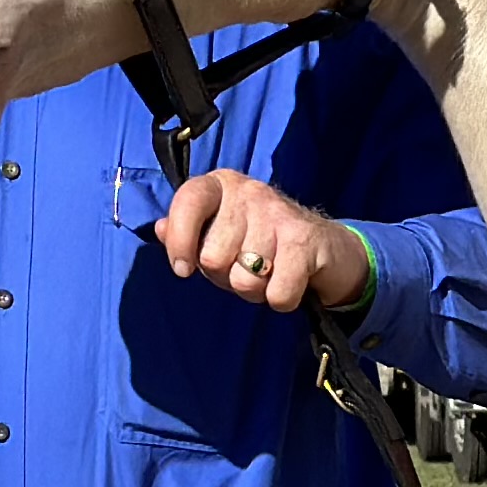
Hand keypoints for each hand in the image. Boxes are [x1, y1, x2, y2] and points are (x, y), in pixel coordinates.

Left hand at [159, 169, 373, 312]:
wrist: (326, 248)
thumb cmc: (262, 243)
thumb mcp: (219, 234)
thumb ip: (186, 231)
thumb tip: (159, 229)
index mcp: (222, 186)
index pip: (188, 202)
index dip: (179, 242)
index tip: (183, 269)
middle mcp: (250, 192)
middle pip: (213, 257)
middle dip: (226, 277)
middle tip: (245, 268)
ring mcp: (279, 214)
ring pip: (245, 280)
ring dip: (255, 291)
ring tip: (269, 275)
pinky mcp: (306, 240)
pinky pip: (277, 292)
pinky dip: (281, 300)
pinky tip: (289, 283)